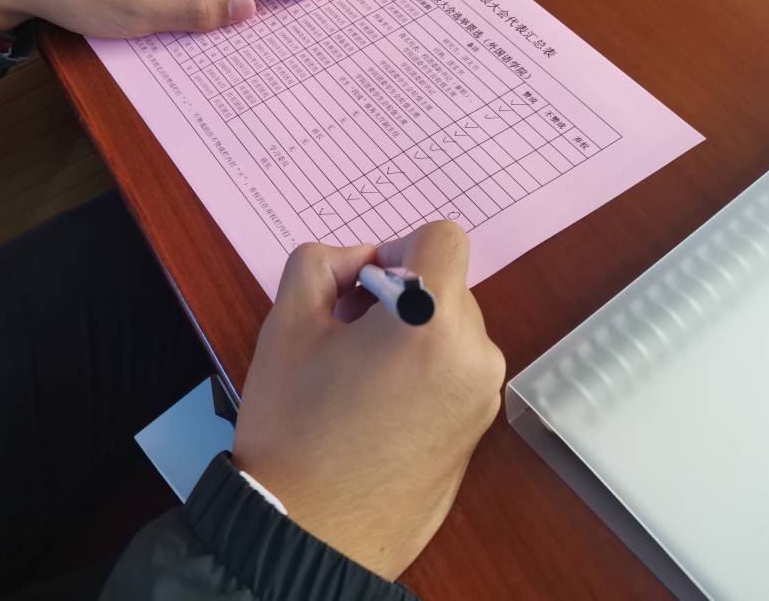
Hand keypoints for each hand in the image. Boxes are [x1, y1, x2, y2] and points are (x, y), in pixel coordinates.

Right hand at [232, 223, 504, 581]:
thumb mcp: (287, 322)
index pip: (442, 239)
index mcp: (432, 322)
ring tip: (357, 376)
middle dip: (397, 295)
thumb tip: (359, 263)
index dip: (396, 247)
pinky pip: (456, 369)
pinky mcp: (477, 429)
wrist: (310, 530)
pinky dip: (422, 369)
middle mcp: (473, 356)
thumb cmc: (295, 431)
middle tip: (344, 334)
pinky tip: (376, 404)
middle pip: (445, 285)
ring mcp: (482, 397)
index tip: (363, 286)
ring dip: (410, 332)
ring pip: (452, 327)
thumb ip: (321, 263)